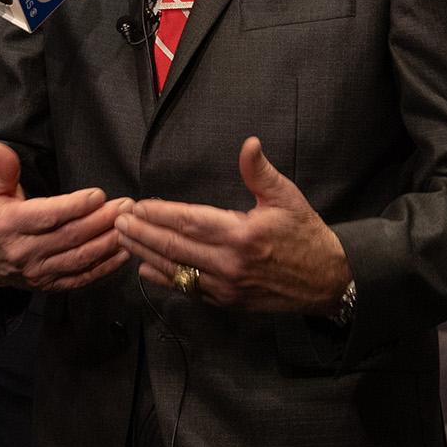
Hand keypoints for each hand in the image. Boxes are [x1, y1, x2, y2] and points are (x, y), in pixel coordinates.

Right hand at [0, 143, 129, 290]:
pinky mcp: (50, 285)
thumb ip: (2, 169)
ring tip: (128, 226)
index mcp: (9, 225)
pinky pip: (81, 278)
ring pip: (79, 258)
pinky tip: (122, 253)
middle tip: (125, 206)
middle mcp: (24, 251)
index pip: (47, 216)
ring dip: (108, 243)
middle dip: (101, 221)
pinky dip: (105, 267)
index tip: (99, 195)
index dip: (75, 206)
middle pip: (70, 236)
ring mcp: (38, 272)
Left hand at [115, 137, 349, 312]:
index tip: (137, 205)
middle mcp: (229, 263)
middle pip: (175, 246)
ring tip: (123, 240)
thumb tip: (248, 143)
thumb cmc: (306, 236)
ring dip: (146, 254)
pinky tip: (145, 268)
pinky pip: (188, 290)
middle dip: (143, 233)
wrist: (328, 283)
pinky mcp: (226, 302)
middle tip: (118, 221)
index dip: (159, 213)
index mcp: (242, 234)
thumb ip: (260, 172)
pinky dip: (164, 279)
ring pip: (176, 270)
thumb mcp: (287, 198)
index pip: (189, 221)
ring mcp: (226, 287)